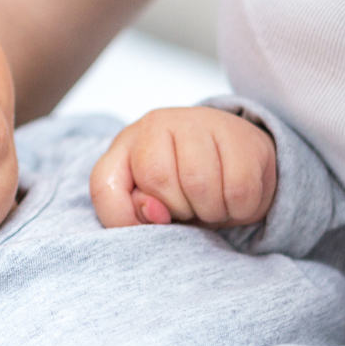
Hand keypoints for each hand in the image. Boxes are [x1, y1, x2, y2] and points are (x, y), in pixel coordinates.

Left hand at [91, 106, 276, 228]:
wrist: (239, 158)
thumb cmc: (186, 186)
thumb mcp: (152, 205)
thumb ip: (135, 214)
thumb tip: (153, 212)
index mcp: (126, 145)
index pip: (104, 184)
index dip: (121, 216)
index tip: (150, 223)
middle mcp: (157, 124)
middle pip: (157, 178)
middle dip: (178, 210)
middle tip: (191, 207)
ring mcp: (199, 122)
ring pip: (199, 184)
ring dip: (211, 211)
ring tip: (213, 204)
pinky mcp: (241, 134)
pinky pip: (238, 189)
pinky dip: (239, 209)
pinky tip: (234, 199)